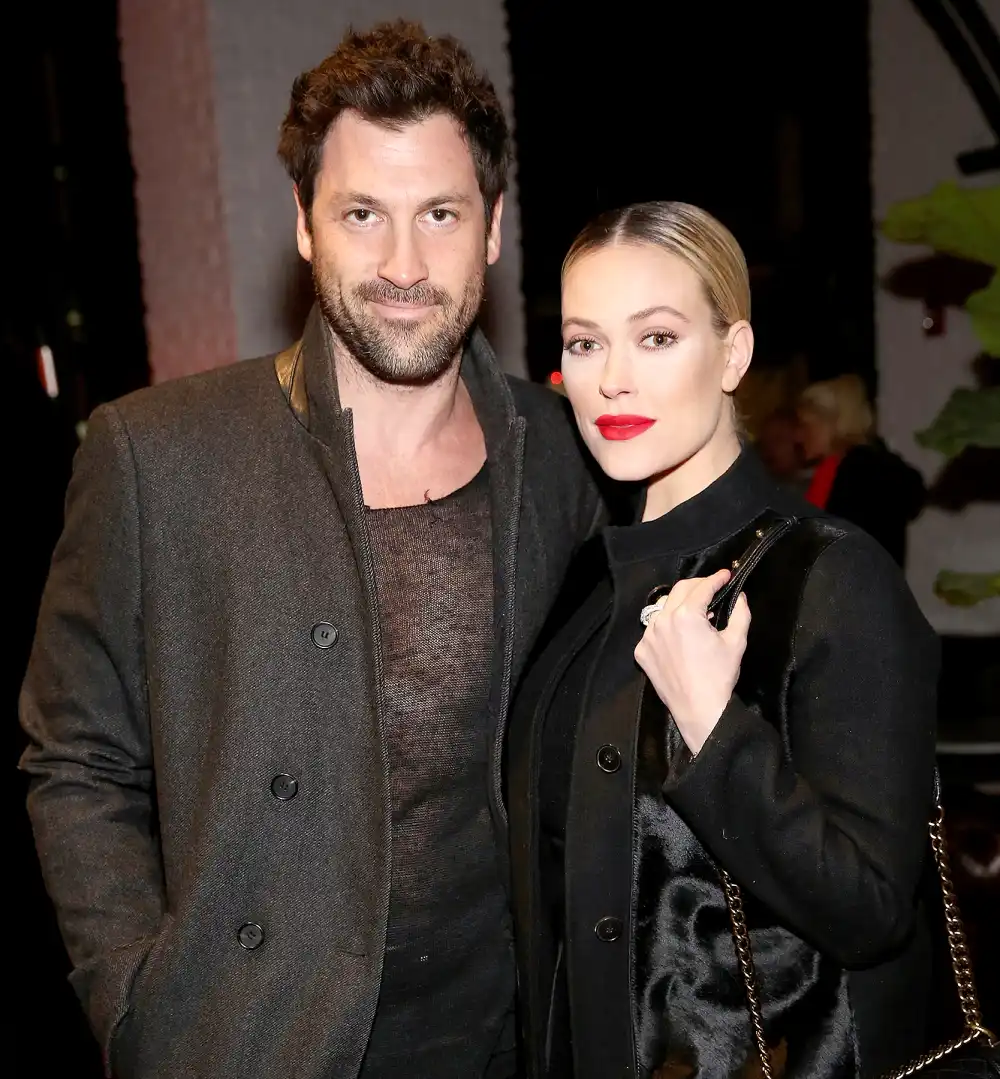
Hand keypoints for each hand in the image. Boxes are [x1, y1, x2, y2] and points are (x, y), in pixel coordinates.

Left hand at [634, 568, 750, 755]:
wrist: (699, 710)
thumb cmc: (720, 676)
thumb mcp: (736, 642)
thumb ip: (740, 613)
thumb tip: (740, 596)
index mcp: (686, 615)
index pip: (702, 587)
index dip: (716, 578)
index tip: (726, 575)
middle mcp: (662, 620)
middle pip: (679, 591)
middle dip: (697, 586)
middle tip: (712, 588)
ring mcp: (648, 636)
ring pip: (664, 609)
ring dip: (680, 606)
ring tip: (697, 614)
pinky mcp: (641, 651)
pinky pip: (654, 631)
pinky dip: (667, 628)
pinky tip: (680, 637)